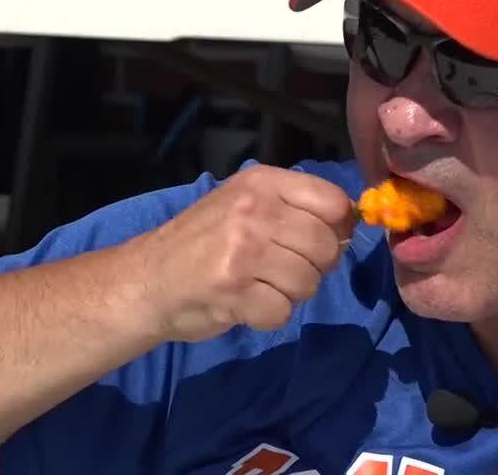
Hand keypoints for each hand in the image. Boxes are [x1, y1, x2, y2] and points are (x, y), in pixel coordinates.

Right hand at [131, 164, 356, 342]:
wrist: (147, 280)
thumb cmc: (203, 241)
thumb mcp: (245, 202)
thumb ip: (295, 206)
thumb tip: (350, 226)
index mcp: (262, 182)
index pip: (334, 202)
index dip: (336, 228)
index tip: (317, 241)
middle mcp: (254, 210)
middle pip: (325, 246)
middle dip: (312, 267)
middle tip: (280, 268)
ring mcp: (243, 250)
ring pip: (308, 282)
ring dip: (289, 293)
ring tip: (258, 284)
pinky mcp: (234, 291)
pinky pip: (283, 312)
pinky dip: (268, 315)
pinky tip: (244, 302)